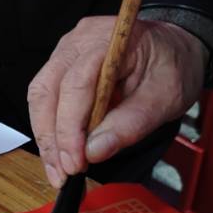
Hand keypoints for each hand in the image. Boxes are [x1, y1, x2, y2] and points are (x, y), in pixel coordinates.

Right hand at [27, 17, 206, 187]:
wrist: (174, 47)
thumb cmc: (172, 66)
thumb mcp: (166, 97)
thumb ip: (131, 123)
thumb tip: (94, 151)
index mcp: (110, 40)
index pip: (75, 85)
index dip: (70, 128)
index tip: (75, 162)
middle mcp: (79, 41)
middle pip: (46, 91)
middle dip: (51, 138)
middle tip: (62, 173)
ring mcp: (65, 52)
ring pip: (39, 97)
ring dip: (45, 137)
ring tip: (58, 169)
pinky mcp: (60, 67)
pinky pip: (44, 99)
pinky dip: (49, 129)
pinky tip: (59, 152)